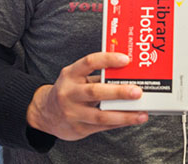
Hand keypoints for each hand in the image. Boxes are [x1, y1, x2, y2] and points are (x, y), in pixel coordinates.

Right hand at [26, 52, 148, 140]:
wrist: (46, 114)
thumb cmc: (69, 91)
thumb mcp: (75, 78)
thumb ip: (96, 75)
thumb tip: (126, 73)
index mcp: (70, 74)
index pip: (89, 62)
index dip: (108, 60)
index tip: (126, 60)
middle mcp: (69, 93)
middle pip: (95, 92)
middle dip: (118, 92)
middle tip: (138, 91)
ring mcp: (73, 113)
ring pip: (101, 115)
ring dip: (124, 115)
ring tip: (141, 113)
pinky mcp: (79, 129)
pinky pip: (102, 126)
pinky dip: (119, 123)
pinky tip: (132, 119)